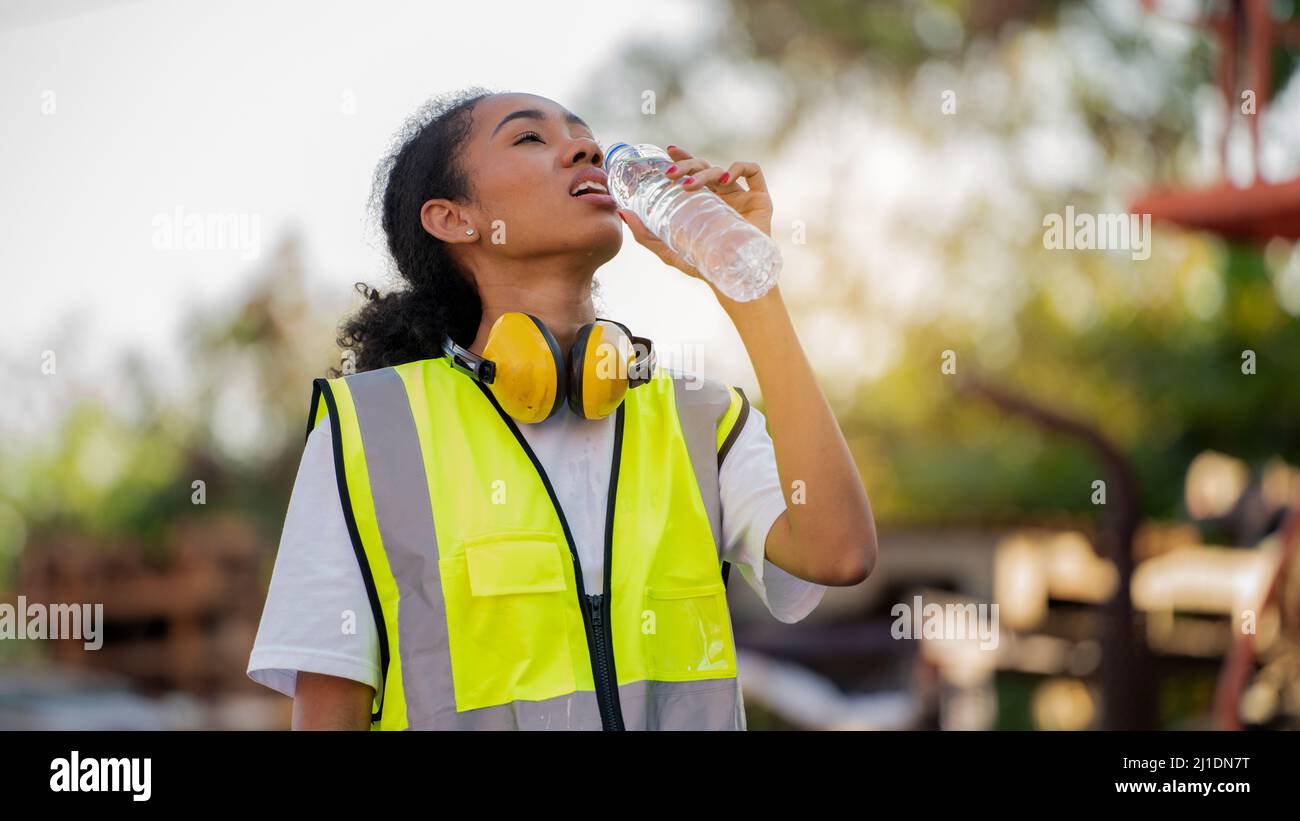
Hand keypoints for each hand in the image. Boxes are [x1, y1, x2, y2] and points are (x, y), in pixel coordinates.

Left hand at [617, 145, 773, 286]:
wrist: (736, 281)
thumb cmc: (704, 268)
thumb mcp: (669, 250)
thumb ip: (645, 234)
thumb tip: (621, 212)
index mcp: (705, 202)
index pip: (694, 172)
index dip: (683, 158)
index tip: (668, 153)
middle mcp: (723, 195)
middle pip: (705, 168)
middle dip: (687, 165)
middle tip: (671, 174)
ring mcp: (742, 196)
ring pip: (722, 169)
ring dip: (703, 173)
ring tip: (688, 187)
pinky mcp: (761, 199)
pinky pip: (753, 171)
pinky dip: (738, 168)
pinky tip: (724, 180)